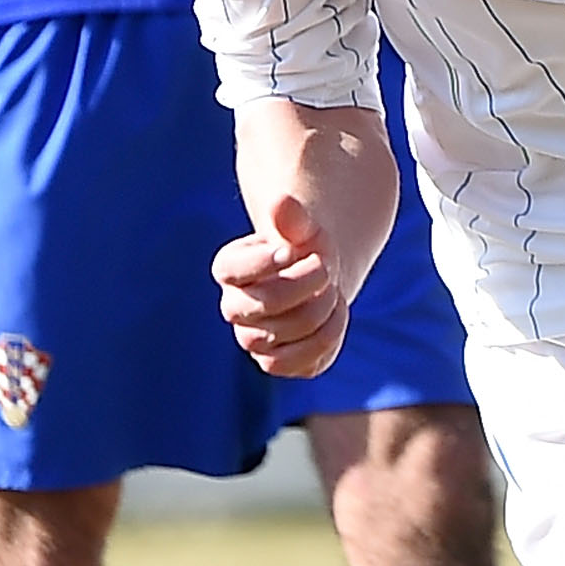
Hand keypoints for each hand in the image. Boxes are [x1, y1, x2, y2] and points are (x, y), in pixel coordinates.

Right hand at [214, 193, 350, 378]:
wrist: (321, 278)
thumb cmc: (306, 248)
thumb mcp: (304, 228)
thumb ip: (292, 218)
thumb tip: (279, 201)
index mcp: (229, 267)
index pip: (232, 270)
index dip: (267, 262)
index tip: (295, 250)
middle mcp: (233, 306)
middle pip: (263, 304)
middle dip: (306, 285)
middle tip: (326, 270)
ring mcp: (252, 338)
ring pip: (280, 336)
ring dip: (319, 311)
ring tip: (332, 293)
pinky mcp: (276, 362)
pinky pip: (294, 364)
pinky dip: (324, 340)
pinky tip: (335, 317)